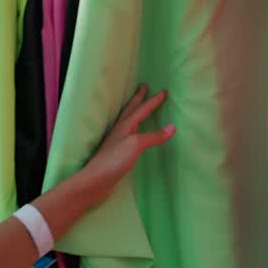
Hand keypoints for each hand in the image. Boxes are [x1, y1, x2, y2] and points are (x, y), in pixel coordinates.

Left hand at [79, 86, 175, 206]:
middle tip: (143, 86)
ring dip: (134, 110)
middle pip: (130, 109)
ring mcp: (117, 141)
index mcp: (125, 125)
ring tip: (138, 103)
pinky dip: (135, 127)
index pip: (142, 110)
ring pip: (128, 120)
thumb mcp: (136, 145)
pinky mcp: (118, 152)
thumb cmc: (114, 160)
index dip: (153, 101)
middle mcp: (120, 130)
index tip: (163, 91)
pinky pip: (129, 133)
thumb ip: (153, 136)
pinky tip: (135, 131)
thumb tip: (172, 127)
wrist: (95, 181)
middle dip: (138, 98)